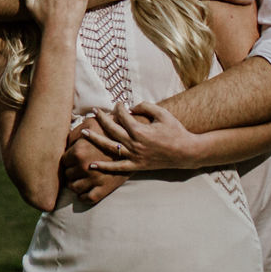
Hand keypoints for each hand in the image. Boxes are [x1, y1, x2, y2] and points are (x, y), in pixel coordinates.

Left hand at [62, 120, 126, 203]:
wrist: (133, 142)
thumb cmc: (109, 130)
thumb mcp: (90, 124)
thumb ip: (75, 133)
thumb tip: (65, 143)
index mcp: (78, 152)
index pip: (64, 161)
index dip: (68, 159)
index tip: (73, 158)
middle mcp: (84, 167)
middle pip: (68, 174)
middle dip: (71, 170)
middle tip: (76, 168)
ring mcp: (94, 179)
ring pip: (74, 187)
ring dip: (74, 184)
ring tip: (78, 179)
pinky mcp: (105, 188)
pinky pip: (88, 198)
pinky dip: (83, 196)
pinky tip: (83, 191)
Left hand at [81, 101, 206, 172]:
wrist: (186, 152)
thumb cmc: (175, 131)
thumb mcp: (163, 114)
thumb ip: (146, 107)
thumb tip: (130, 107)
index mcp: (140, 131)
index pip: (122, 116)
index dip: (118, 108)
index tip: (118, 104)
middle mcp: (135, 144)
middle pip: (112, 129)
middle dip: (102, 119)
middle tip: (93, 111)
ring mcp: (135, 156)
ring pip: (110, 147)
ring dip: (96, 140)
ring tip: (84, 133)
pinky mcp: (137, 166)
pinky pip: (118, 167)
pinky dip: (105, 167)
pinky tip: (92, 165)